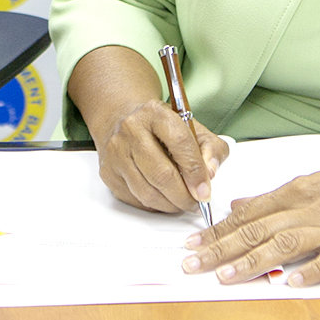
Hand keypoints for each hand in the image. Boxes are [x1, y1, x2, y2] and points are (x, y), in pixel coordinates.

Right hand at [96, 96, 229, 214]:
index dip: (196, 172)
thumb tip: (211, 174)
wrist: (121, 119)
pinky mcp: (108, 172)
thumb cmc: (161, 127)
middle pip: (161, 174)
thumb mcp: (192, 128)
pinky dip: (153, 206)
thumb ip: (211, 149)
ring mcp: (116, 152)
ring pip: (147, 192)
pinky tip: (163, 199)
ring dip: (170, 205)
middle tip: (196, 203)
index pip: (180, 144)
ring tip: (182, 203)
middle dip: (183, 196)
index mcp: (155, 113)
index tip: (205, 191)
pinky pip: (134, 199)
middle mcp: (131, 130)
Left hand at [182, 141, 319, 287]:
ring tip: (223, 276)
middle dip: (219, 248)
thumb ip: (274, 198)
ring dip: (250, 261)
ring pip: (283, 244)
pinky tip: (287, 284)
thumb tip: (238, 205)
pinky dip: (307, 272)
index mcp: (295, 192)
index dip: (215, 230)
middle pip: (256, 230)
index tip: (190, 243)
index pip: (247, 214)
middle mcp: (308, 208)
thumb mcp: (314, 181)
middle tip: (190, 264)